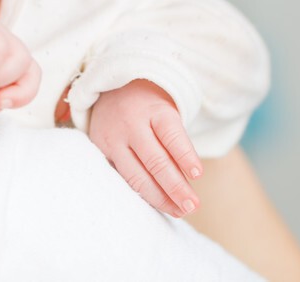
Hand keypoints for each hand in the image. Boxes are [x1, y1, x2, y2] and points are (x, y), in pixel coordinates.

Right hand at [88, 80, 203, 217]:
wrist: (110, 88)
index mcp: (153, 109)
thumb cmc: (148, 106)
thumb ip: (175, 141)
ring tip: (178, 210)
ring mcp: (113, 138)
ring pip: (136, 175)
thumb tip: (188, 180)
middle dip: (176, 187)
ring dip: (159, 198)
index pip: (171, 135)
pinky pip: (121, 178)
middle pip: (155, 160)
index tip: (198, 175)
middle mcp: (131, 123)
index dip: (185, 156)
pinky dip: (139, 194)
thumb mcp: (165, 111)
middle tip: (192, 205)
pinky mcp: (100, 151)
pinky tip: (155, 204)